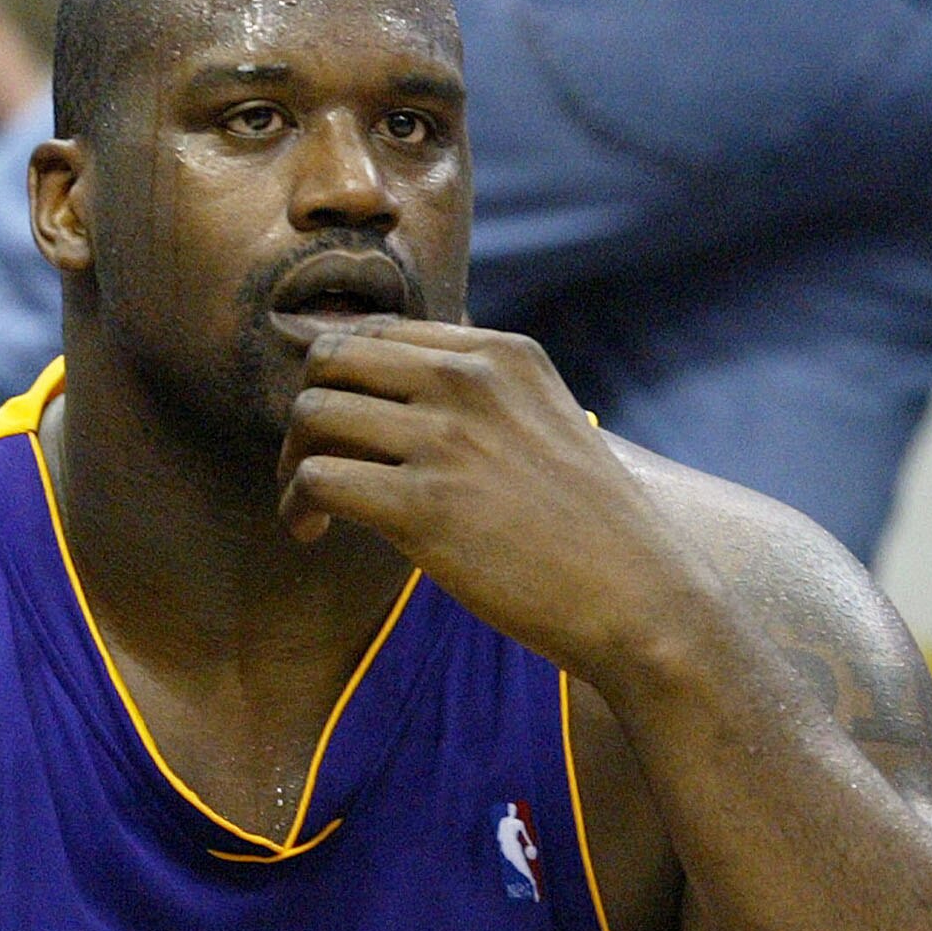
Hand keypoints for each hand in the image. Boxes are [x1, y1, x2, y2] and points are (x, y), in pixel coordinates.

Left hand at [278, 320, 711, 682]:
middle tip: (310, 463)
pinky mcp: (423, 504)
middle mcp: (469, 380)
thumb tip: (425, 348)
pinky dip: (296, 506)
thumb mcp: (548, 418)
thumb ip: (485, 384)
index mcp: (499, 354)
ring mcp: (446, 439)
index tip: (338, 427)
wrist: (640, 599)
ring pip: (310, 413)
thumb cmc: (589, 525)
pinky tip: (311, 532)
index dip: (337, 379)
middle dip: (305, 412)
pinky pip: (317, 478)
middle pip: (330, 358)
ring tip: (309, 507)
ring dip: (292, 463)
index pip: (376, 331)